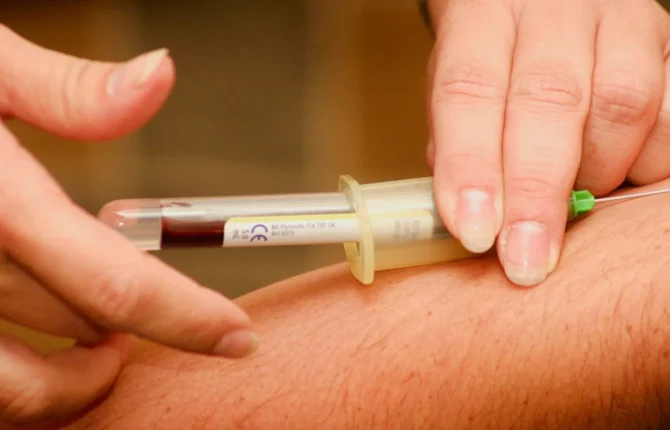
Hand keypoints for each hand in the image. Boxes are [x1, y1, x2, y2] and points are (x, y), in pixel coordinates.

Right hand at [0, 25, 256, 424]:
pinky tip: (14, 339)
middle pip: (54, 352)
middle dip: (113, 359)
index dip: (188, 320)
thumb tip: (162, 75)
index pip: (112, 283)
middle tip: (141, 339)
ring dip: (52, 389)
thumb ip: (64, 87)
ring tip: (87, 352)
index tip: (238, 338)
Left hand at [424, 0, 669, 286]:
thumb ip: (460, 147)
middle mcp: (556, 10)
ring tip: (576, 202)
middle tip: (527, 259)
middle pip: (551, 98)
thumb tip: (478, 222)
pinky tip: (623, 174)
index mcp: (483, 16)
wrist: (548, 10)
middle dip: (538, 192)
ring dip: (596, 176)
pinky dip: (652, 165)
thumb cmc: (496, 62)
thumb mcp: (453, 90)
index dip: (471, 166)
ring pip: (624, 105)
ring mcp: (625, 23)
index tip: (475, 232)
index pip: (469, 89)